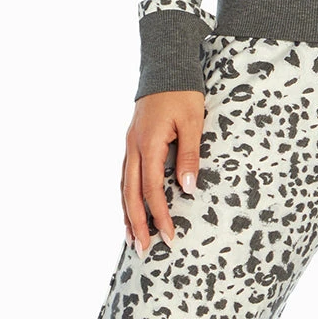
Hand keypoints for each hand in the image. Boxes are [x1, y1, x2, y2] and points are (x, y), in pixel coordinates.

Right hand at [122, 90, 204, 253]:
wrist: (165, 67)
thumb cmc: (183, 93)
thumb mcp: (193, 122)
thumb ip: (189, 154)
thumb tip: (187, 187)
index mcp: (148, 144)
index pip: (152, 189)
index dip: (160, 216)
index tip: (169, 237)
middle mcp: (133, 148)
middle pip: (131, 194)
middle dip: (137, 224)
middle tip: (144, 251)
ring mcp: (129, 146)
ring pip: (124, 188)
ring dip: (127, 215)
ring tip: (132, 240)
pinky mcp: (132, 144)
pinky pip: (125, 177)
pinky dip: (127, 198)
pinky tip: (130, 211)